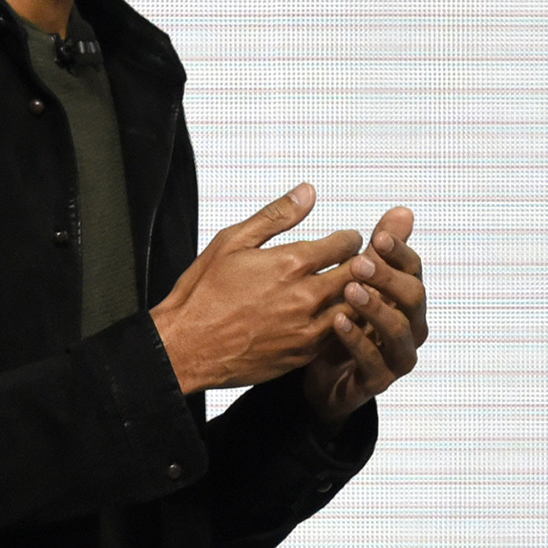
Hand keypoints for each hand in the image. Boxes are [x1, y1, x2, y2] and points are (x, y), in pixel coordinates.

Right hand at [151, 184, 363, 394]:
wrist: (186, 347)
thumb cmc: (203, 294)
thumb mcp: (233, 241)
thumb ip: (276, 215)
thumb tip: (307, 192)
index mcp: (289, 264)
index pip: (344, 244)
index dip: (349, 239)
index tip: (348, 240)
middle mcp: (304, 297)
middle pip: (357, 276)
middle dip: (360, 265)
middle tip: (358, 262)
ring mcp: (306, 330)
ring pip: (354, 308)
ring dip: (356, 296)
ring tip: (351, 290)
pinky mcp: (303, 355)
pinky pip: (339, 337)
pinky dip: (343, 324)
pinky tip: (335, 317)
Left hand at [301, 205, 424, 424]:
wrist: (324, 377)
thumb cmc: (345, 321)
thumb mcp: (358, 283)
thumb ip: (380, 252)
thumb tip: (403, 211)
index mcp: (407, 299)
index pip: (413, 269)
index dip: (399, 252)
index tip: (377, 237)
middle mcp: (411, 327)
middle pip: (414, 298)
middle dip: (388, 278)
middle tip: (359, 263)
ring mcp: (397, 356)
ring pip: (398, 331)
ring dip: (375, 309)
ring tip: (349, 290)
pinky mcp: (377, 382)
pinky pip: (373, 362)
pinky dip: (357, 341)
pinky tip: (336, 322)